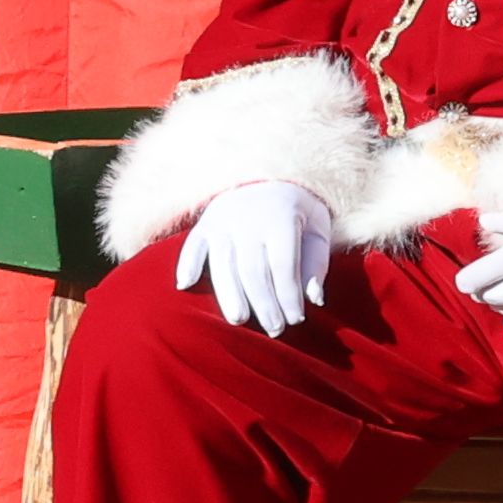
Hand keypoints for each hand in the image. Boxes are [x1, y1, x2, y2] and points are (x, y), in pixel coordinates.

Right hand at [179, 178, 334, 333]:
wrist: (269, 173)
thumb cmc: (298, 211)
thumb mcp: (318, 228)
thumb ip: (317, 263)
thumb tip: (314, 299)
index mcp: (281, 218)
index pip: (283, 266)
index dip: (288, 296)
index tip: (296, 319)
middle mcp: (249, 219)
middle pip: (253, 270)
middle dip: (264, 303)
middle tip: (274, 329)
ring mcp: (223, 221)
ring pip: (223, 264)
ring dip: (230, 295)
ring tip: (239, 320)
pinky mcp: (205, 224)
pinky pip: (192, 245)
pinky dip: (186, 264)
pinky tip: (184, 286)